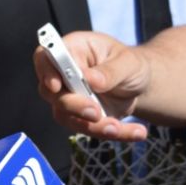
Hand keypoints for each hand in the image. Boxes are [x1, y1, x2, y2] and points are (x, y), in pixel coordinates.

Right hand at [33, 31, 149, 140]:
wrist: (139, 84)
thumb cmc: (129, 64)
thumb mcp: (128, 62)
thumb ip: (110, 70)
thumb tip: (90, 79)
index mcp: (71, 50)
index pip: (46, 58)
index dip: (46, 72)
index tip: (56, 86)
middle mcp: (63, 75)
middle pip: (53, 94)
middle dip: (73, 106)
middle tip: (95, 113)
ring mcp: (70, 98)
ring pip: (67, 117)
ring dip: (92, 126)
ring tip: (118, 128)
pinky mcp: (80, 117)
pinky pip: (89, 129)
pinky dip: (112, 133)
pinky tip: (136, 132)